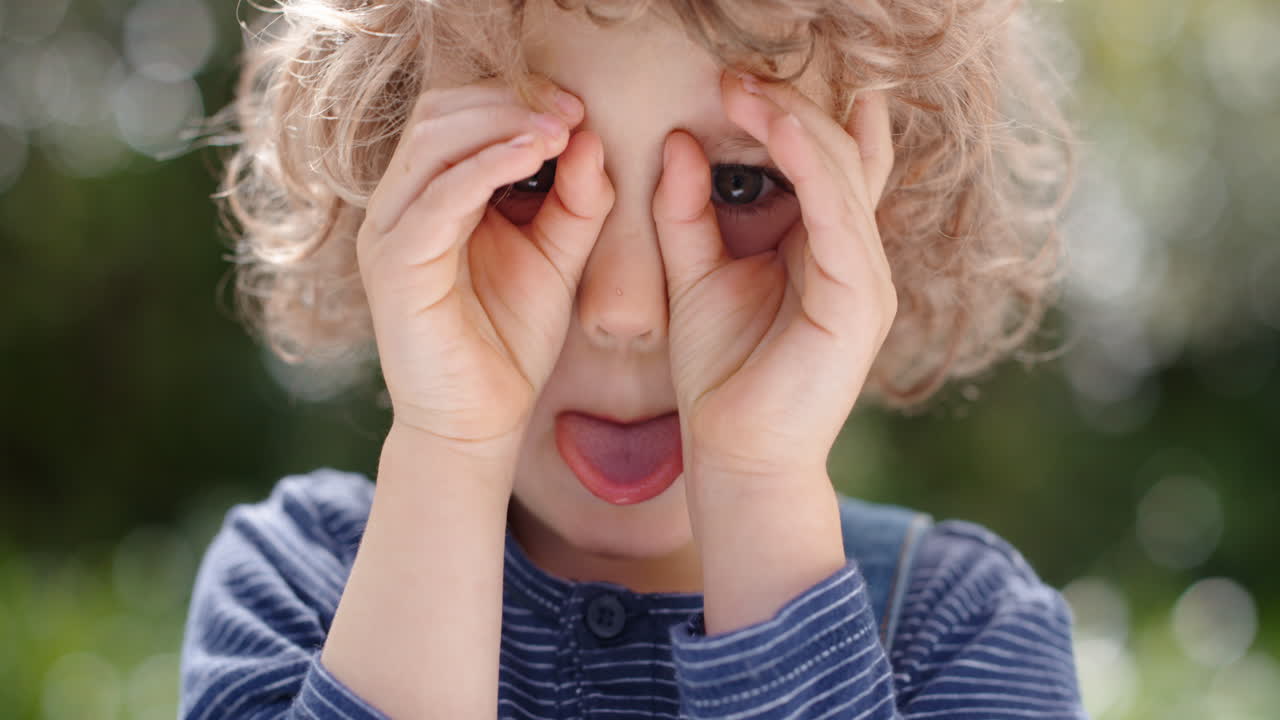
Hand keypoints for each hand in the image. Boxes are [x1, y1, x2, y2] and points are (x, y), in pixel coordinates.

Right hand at [357, 78, 613, 458]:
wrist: (477, 421)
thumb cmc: (510, 339)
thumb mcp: (557, 254)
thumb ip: (576, 199)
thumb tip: (589, 134)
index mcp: (429, 195)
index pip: (457, 113)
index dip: (515, 97)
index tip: (576, 107)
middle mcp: (398, 205)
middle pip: (439, 113)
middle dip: (509, 101)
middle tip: (570, 110)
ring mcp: (389, 233)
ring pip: (433, 142)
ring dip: (501, 123)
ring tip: (559, 128)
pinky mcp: (396, 266)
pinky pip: (439, 197)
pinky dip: (487, 166)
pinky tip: (534, 155)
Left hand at [653, 70, 896, 481]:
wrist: (734, 454)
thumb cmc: (720, 372)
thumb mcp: (695, 273)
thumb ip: (686, 210)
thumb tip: (677, 139)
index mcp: (824, 247)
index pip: (824, 162)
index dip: (790, 114)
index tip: (736, 78)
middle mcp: (854, 255)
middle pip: (838, 155)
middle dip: (790, 105)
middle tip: (736, 72)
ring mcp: (865, 276)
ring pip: (842, 173)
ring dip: (795, 122)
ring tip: (744, 85)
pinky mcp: (860, 299)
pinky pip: (838, 213)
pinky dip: (810, 164)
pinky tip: (776, 125)